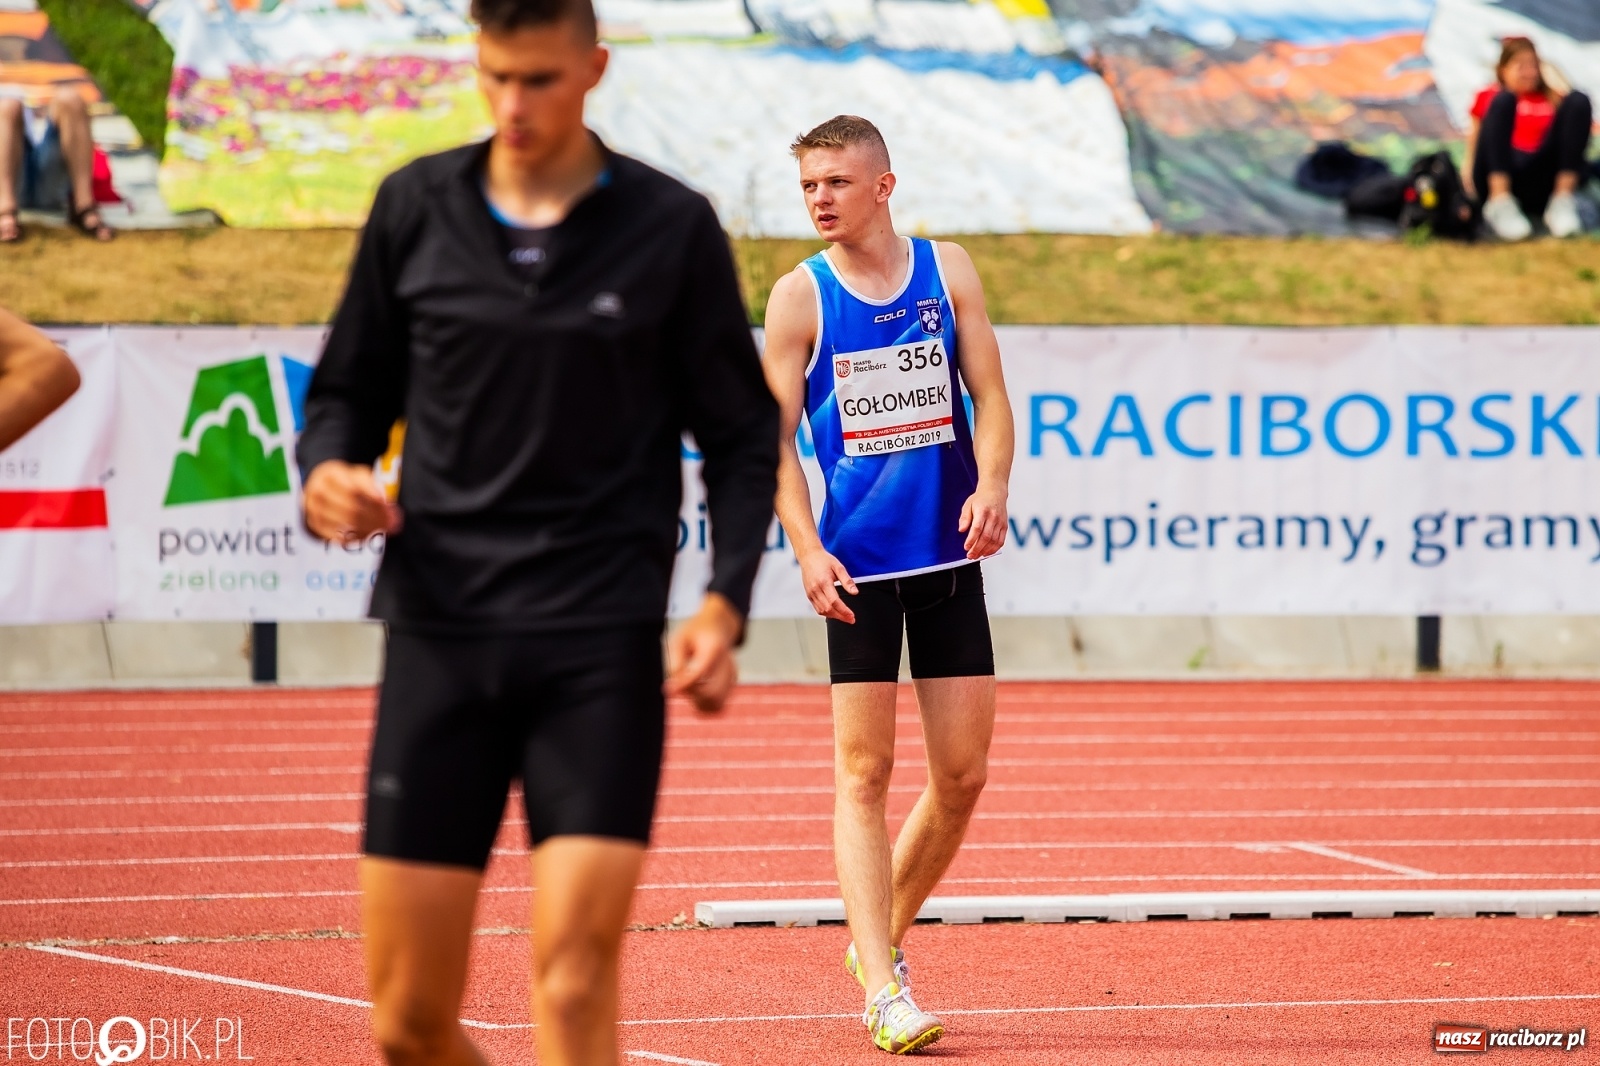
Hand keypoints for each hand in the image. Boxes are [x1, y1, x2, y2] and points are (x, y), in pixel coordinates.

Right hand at [303, 460, 401, 543]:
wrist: (320, 485)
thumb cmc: (345, 480)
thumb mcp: (358, 474)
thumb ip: (372, 486)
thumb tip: (386, 506)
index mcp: (331, 473)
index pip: (354, 488)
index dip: (373, 499)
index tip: (389, 507)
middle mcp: (318, 490)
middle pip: (351, 508)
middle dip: (375, 517)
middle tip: (392, 523)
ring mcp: (314, 508)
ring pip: (345, 523)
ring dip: (368, 529)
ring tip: (383, 529)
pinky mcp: (314, 523)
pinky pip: (336, 536)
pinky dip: (354, 538)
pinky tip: (368, 536)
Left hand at [665, 592, 742, 713]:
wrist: (717, 627)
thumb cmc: (693, 634)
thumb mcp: (678, 640)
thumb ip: (675, 663)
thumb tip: (672, 689)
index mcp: (714, 648)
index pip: (701, 672)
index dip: (684, 684)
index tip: (669, 688)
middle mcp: (728, 664)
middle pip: (712, 693)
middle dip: (692, 695)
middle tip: (680, 684)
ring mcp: (732, 675)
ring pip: (716, 704)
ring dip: (698, 702)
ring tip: (688, 688)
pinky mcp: (731, 685)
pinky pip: (717, 705)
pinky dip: (704, 704)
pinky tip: (696, 691)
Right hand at [798, 549, 856, 622]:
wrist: (809, 556)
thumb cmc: (823, 560)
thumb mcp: (839, 567)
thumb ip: (847, 581)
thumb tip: (855, 592)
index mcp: (824, 582)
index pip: (834, 602)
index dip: (844, 611)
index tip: (852, 616)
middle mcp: (815, 589)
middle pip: (828, 609)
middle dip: (841, 617)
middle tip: (851, 619)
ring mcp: (811, 593)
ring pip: (822, 611)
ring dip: (834, 616)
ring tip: (844, 617)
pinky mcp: (809, 595)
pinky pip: (817, 608)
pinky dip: (826, 613)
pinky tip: (834, 612)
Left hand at [959, 483, 1007, 558]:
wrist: (995, 492)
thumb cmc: (980, 499)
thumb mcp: (968, 505)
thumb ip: (964, 518)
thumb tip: (961, 530)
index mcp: (983, 511)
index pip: (977, 528)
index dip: (972, 539)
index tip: (966, 547)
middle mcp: (993, 517)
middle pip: (986, 537)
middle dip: (977, 548)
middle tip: (970, 556)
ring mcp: (1000, 522)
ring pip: (994, 540)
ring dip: (985, 551)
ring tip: (977, 556)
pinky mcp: (1005, 526)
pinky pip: (1001, 541)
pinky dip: (994, 549)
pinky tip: (987, 553)